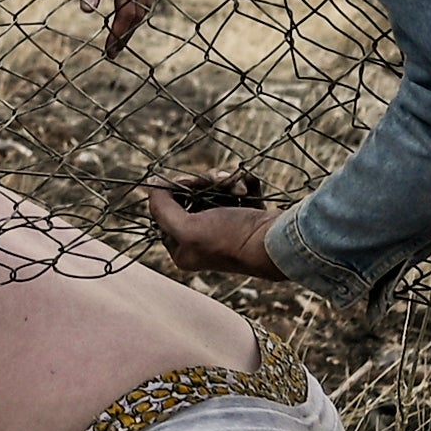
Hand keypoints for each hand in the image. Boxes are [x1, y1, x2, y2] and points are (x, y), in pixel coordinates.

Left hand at [74, 0, 160, 53]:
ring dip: (134, 21)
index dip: (119, 34)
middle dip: (127, 34)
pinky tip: (130, 10)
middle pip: (139, 12)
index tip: (108, 51)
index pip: (127, 13)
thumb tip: (89, 11)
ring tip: (120, 36)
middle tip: (113, 51)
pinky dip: (140, 6)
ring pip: (146, 2)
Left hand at [141, 175, 282, 280]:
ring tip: (239, 185)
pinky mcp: (247, 217)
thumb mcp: (187, 227)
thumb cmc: (231, 239)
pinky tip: (248, 185)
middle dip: (204, 184)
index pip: (165, 213)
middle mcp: (203, 241)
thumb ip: (162, 208)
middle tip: (217, 179)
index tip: (185, 182)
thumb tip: (152, 185)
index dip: (173, 193)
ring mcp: (226, 228)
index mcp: (184, 250)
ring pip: (215, 192)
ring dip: (226, 182)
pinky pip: (236, 191)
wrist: (278, 243)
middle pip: (191, 199)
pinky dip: (242, 183)